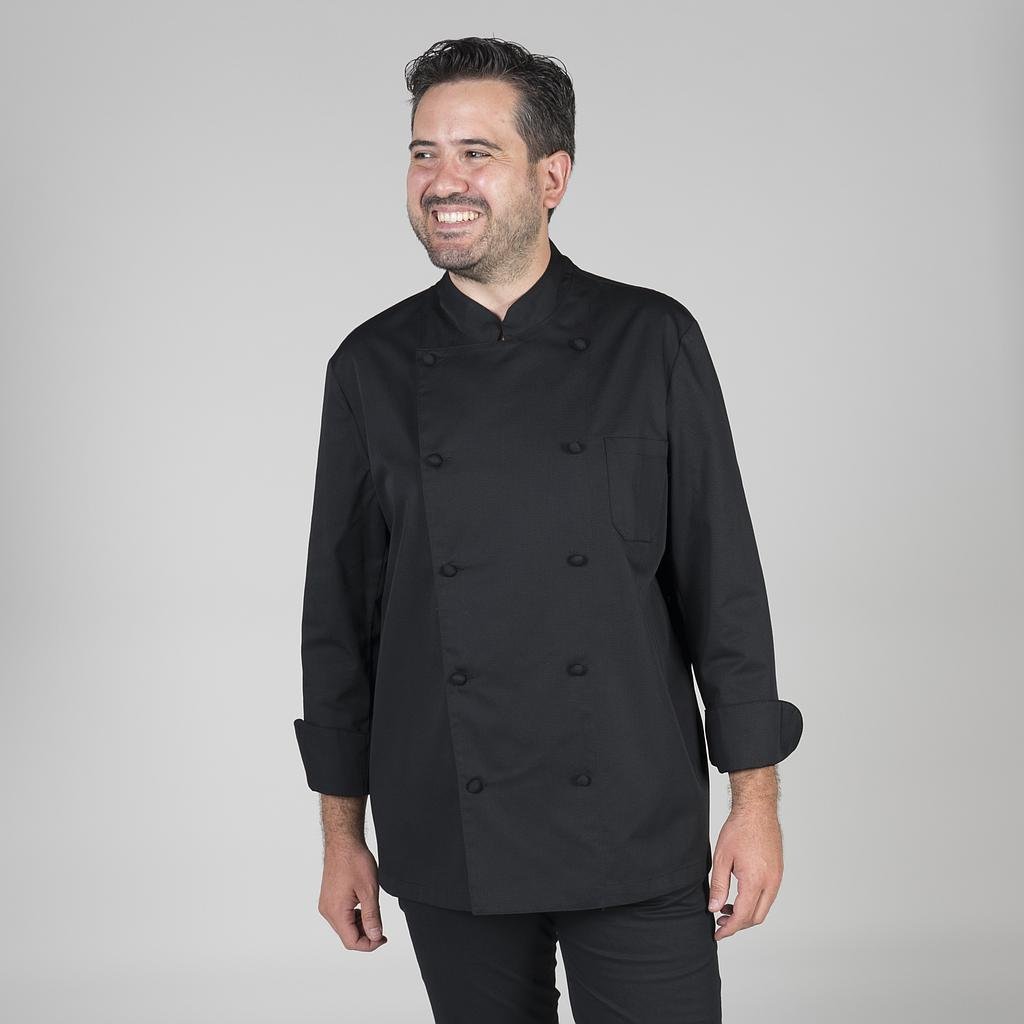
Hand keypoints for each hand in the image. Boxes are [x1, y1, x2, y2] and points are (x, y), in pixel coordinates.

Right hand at [318, 841, 388, 951]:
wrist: (343, 842)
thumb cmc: (355, 861)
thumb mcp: (369, 890)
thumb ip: (372, 916)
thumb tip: (375, 936)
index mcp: (336, 912)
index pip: (351, 942)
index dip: (370, 944)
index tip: (384, 938)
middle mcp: (327, 911)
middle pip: (347, 936)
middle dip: (366, 936)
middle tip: (382, 928)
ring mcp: (326, 904)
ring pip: (344, 927)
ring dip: (360, 926)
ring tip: (374, 914)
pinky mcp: (328, 898)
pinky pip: (341, 916)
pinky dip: (354, 917)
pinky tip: (364, 907)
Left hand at [707, 805, 783, 940]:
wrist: (757, 810)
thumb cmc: (739, 830)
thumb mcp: (722, 858)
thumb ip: (718, 886)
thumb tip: (714, 908)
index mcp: (755, 881)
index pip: (742, 916)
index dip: (729, 929)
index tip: (718, 933)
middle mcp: (770, 883)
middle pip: (756, 918)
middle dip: (737, 925)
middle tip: (719, 922)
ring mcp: (777, 878)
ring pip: (763, 908)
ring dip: (746, 914)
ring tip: (725, 908)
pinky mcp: (778, 872)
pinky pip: (767, 896)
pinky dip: (754, 902)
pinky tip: (739, 896)